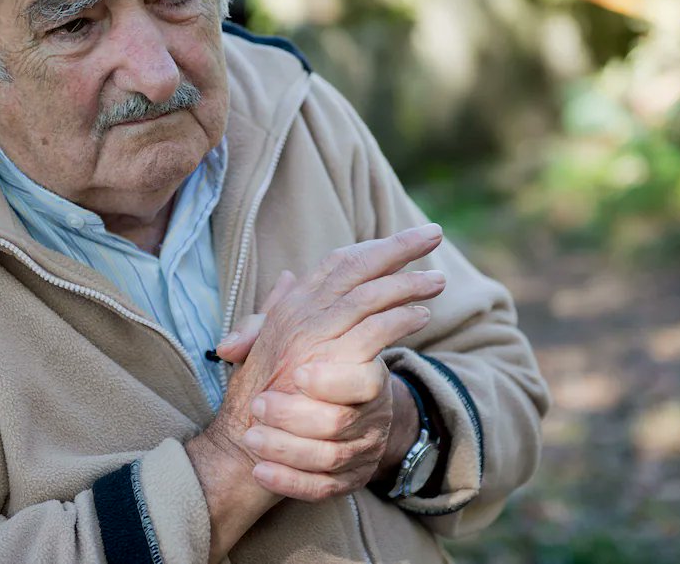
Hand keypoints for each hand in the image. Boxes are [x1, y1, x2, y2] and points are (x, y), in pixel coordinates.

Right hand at [209, 224, 443, 489]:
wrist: (242, 444)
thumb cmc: (257, 398)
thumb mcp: (263, 347)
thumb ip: (275, 309)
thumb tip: (287, 276)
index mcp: (290, 306)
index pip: (336, 263)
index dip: (372, 247)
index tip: (404, 240)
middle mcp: (300, 312)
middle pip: (357, 268)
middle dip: (397, 248)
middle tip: (433, 236)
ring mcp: (313, 335)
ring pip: (369, 295)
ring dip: (407, 284)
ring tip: (438, 280)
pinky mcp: (328, 361)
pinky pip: (373, 330)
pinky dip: (400, 318)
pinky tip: (422, 315)